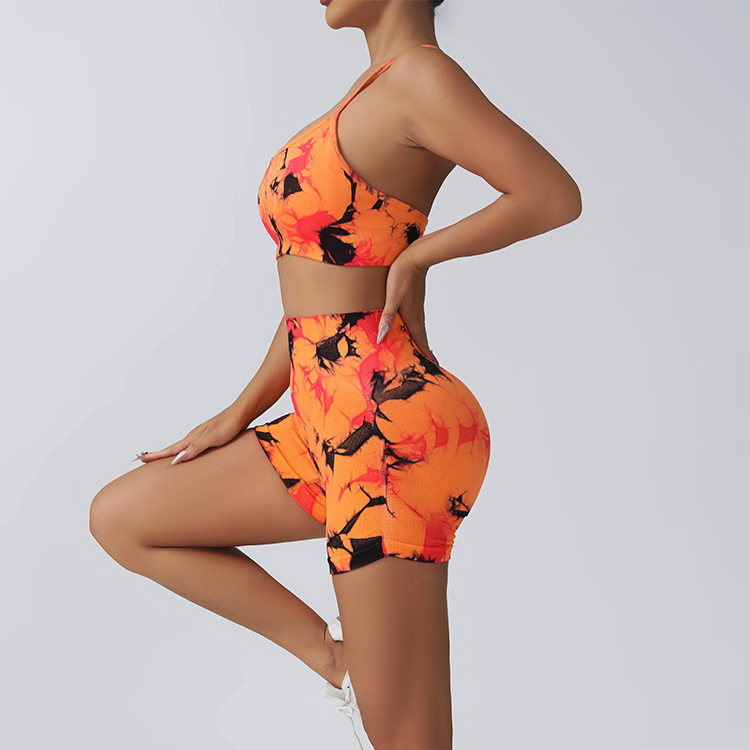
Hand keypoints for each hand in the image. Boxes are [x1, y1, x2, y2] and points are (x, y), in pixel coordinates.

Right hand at [133, 405, 247, 465]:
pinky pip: (190, 448)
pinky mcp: (208, 438)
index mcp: (192, 438)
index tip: (139, 459)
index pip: (169, 450)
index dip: (154, 456)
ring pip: (180, 448)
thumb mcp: (212, 438)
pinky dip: (182, 453)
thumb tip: (177, 459)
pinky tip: (185, 455)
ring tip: (159, 460)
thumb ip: (195, 448)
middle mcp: (193, 437)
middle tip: (141, 460)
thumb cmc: (228, 425)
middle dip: (156, 455)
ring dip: (168, 454)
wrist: (241, 414)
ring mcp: (200, 437)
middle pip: (171, 448)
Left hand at [377, 245, 438, 365]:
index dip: (427, 355)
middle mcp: (417, 314)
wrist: (415, 257)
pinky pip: (418, 320)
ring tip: (424, 350)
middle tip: (432, 363)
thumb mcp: (391, 298)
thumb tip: (381, 338)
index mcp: (412, 317)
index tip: (434, 366)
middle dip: (426, 351)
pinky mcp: (415, 300)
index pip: (421, 341)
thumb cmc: (401, 276)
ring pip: (420, 329)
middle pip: (422, 338)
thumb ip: (387, 318)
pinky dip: (418, 329)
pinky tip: (413, 328)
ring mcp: (418, 307)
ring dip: (422, 341)